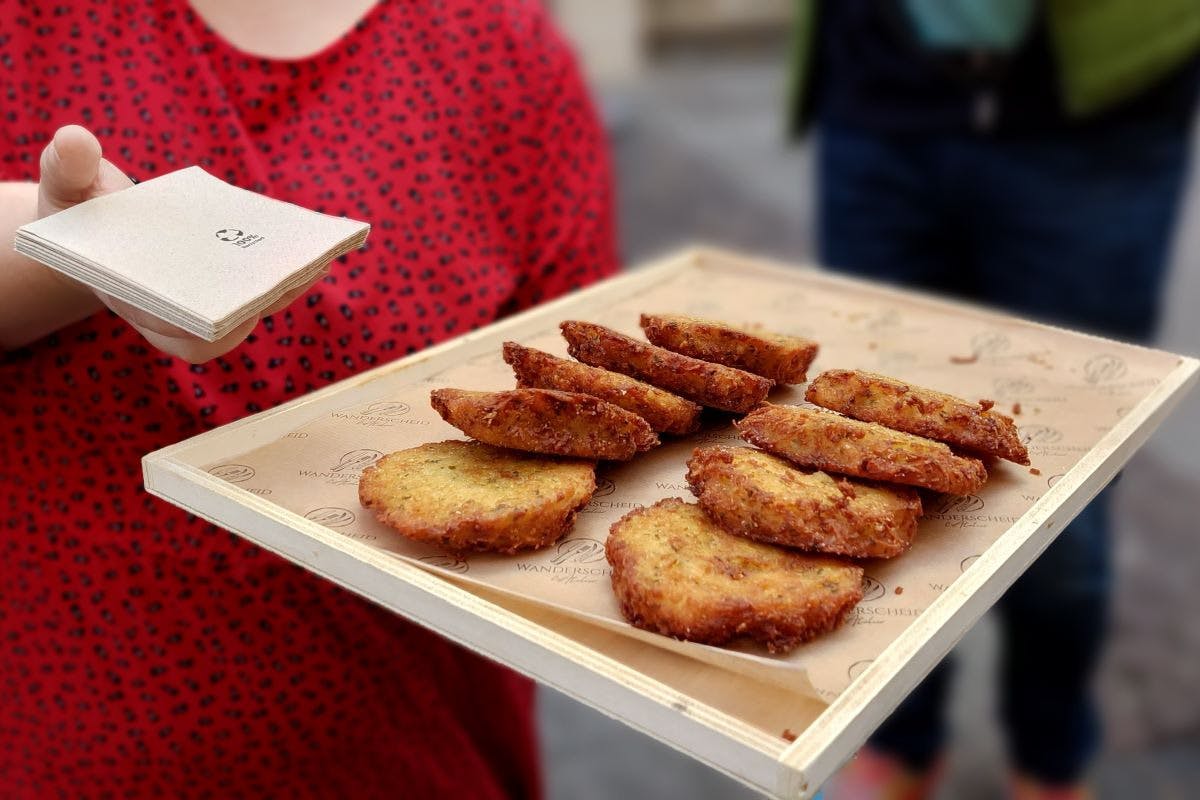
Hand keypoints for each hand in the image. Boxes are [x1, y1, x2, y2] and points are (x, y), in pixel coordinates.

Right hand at [37, 125, 317, 362]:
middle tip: (283, 278)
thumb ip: (65, 167)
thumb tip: (74, 140)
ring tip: (313, 256)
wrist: (108, 225)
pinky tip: (315, 242)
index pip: (169, 326)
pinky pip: (272, 289)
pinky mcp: (238, 289)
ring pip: (256, 311)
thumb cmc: (83, 210)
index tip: (218, 306)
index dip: (195, 321)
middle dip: (254, 306)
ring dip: (288, 287)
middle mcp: (175, 318)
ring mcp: (210, 308)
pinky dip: (295, 269)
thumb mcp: (66, 186)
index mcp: (133, 303)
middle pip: (222, 330)